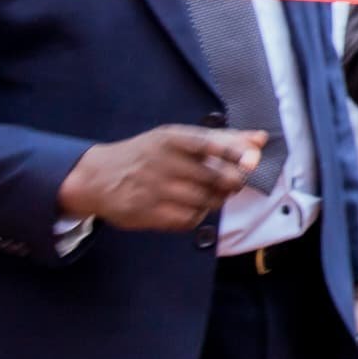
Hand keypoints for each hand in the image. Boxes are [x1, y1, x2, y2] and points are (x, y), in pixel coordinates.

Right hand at [55, 125, 261, 229]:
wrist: (96, 177)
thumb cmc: (147, 154)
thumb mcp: (177, 139)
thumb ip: (221, 139)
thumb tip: (261, 139)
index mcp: (170, 139)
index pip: (209, 144)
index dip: (235, 153)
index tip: (252, 160)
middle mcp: (162, 163)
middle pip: (215, 177)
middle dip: (233, 182)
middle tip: (233, 182)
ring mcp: (153, 190)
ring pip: (206, 201)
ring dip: (217, 200)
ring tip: (211, 194)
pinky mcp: (147, 214)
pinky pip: (189, 219)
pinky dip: (198, 215)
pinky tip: (191, 206)